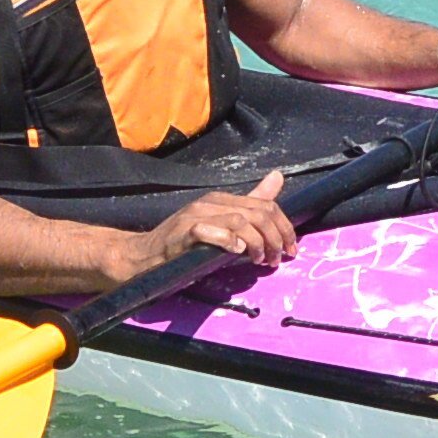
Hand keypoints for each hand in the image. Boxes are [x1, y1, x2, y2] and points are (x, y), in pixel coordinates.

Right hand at [128, 171, 295, 275]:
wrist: (146, 255)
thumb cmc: (185, 244)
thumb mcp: (222, 224)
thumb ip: (250, 204)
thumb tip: (278, 177)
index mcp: (221, 200)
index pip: (265, 205)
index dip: (284, 227)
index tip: (291, 249)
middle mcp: (211, 203)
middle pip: (257, 212)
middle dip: (275, 238)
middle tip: (277, 259)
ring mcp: (196, 216)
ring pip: (239, 221)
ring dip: (256, 243)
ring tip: (259, 261)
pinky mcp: (184, 232)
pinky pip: (210, 231)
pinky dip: (228, 242)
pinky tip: (235, 252)